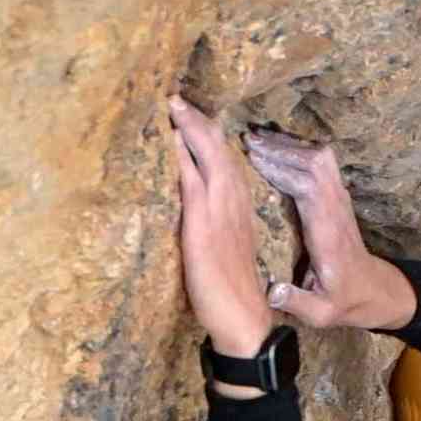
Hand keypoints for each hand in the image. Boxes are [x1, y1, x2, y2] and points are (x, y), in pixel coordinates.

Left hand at [169, 98, 272, 359]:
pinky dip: (185, 156)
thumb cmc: (235, 295)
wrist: (246, 322)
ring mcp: (219, 213)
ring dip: (191, 130)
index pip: (225, 164)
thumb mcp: (226, 251)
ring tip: (176, 105)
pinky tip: (174, 137)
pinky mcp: (203, 226)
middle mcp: (233, 205)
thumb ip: (217, 227)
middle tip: (179, 98)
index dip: (209, 140)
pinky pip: (193, 181)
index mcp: (240, 211)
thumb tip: (201, 211)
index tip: (194, 116)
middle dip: (199, 123)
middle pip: (218, 153)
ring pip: (208, 159)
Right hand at [244, 127, 417, 335]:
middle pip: (316, 164)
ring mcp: (341, 200)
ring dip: (290, 146)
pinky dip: (299, 150)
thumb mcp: (321, 313)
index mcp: (329, 235)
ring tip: (256, 139)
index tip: (254, 159)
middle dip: (283, 149)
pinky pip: (322, 163)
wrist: (373, 290)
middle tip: (247, 141)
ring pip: (321, 158)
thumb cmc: (343, 301)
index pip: (310, 190)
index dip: (283, 170)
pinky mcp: (338, 197)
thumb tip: (272, 290)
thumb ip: (297, 303)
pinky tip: (275, 148)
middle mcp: (337, 210)